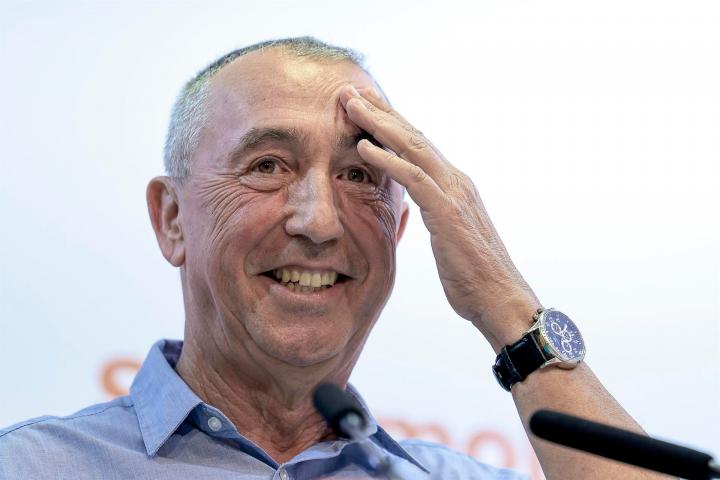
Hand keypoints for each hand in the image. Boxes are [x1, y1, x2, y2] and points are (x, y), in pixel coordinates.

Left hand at [340, 85, 540, 351]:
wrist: (501, 301)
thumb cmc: (474, 277)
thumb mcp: (451, 237)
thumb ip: (437, 215)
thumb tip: (423, 208)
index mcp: (455, 186)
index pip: (419, 146)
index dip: (391, 123)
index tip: (365, 106)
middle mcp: (456, 181)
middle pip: (413, 136)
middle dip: (381, 111)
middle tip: (351, 90)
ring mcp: (454, 194)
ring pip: (412, 147)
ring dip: (378, 124)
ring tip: (350, 104)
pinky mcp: (448, 213)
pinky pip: (414, 178)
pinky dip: (388, 160)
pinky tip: (365, 147)